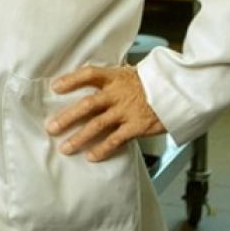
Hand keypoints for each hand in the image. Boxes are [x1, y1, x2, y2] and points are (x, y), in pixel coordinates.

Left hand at [44, 65, 166, 161]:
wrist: (178, 92)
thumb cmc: (151, 83)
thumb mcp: (129, 74)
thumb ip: (109, 79)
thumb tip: (87, 78)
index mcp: (115, 77)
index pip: (88, 74)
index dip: (70, 80)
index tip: (55, 87)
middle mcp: (118, 94)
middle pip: (87, 105)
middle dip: (67, 117)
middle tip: (51, 128)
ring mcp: (127, 111)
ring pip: (97, 125)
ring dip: (79, 137)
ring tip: (65, 147)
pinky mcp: (137, 127)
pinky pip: (115, 140)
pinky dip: (102, 149)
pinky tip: (91, 156)